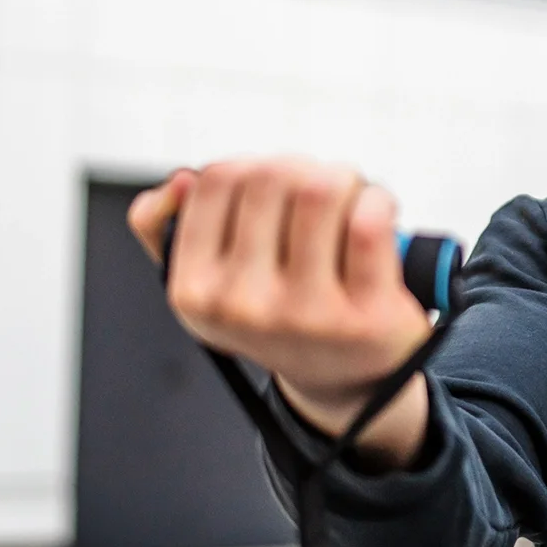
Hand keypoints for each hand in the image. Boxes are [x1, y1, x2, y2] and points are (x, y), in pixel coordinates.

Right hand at [127, 160, 432, 462]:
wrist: (345, 381)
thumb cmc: (280, 312)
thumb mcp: (211, 283)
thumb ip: (167, 227)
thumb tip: (179, 180)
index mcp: (195, 291)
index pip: (217, 179)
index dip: (256, 166)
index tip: (278, 187)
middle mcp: (243, 306)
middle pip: (273, 176)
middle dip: (305, 169)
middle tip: (323, 191)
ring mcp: (305, 314)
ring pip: (321, 190)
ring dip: (344, 180)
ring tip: (351, 200)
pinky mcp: (365, 317)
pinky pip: (369, 221)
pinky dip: (379, 201)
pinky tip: (379, 215)